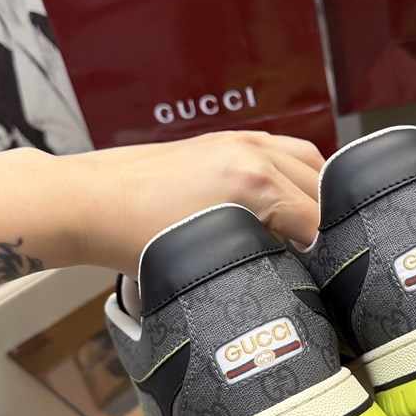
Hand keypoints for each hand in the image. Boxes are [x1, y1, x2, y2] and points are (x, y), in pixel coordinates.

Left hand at [63, 131, 324, 277]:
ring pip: (304, 159)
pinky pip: (277, 147)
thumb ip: (256, 263)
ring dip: (314, 190)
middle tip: (326, 256)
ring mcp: (236, 140)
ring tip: (312, 225)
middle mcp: (251, 154)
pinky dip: (291, 171)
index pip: (317, 220)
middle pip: (320, 185)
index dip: (328, 253)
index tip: (329, 275)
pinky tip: (284, 196)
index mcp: (254, 183)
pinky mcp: (221, 139)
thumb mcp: (202, 262)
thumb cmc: (131, 236)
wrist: (85, 202)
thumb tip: (283, 274)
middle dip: (328, 221)